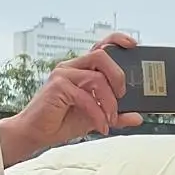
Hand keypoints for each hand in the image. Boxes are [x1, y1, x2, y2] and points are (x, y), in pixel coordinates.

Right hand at [0, 34, 142, 165]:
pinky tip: (101, 126)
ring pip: (97, 78)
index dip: (117, 40)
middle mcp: (71, 67)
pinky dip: (98, 114)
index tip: (133, 45)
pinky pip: (86, 97)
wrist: (37, 133)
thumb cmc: (62, 121)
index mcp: (81, 68)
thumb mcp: (96, 116)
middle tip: (122, 97)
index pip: (100, 46)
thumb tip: (138, 117)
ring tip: (110, 119)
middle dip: (118, 76)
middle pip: (102, 56)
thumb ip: (116, 114)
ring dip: (109, 102)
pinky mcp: (58, 86)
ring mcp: (63, 75)